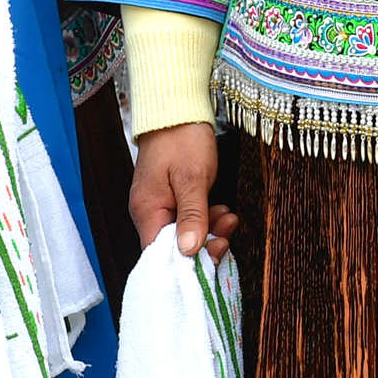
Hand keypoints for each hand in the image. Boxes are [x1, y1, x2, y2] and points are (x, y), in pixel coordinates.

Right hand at [130, 120, 238, 257]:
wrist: (178, 112)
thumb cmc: (182, 141)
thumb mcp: (193, 178)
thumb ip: (192, 215)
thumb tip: (190, 250)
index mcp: (147, 211)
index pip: (160, 256)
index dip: (187, 265)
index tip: (214, 258)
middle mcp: (149, 214)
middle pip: (175, 248)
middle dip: (205, 244)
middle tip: (228, 232)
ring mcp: (160, 208)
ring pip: (186, 235)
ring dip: (211, 230)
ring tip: (229, 216)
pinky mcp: (172, 201)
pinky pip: (189, 221)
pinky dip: (207, 219)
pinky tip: (222, 210)